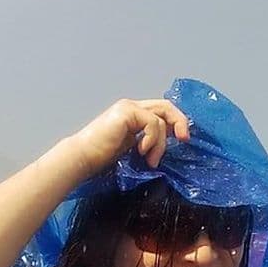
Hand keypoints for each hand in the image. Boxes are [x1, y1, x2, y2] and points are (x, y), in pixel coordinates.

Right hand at [72, 99, 189, 175]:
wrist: (83, 158)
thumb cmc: (103, 158)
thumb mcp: (134, 148)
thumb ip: (149, 140)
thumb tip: (172, 141)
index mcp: (133, 114)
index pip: (162, 111)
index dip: (176, 122)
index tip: (183, 140)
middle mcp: (131, 107)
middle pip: (166, 106)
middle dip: (180, 122)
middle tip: (184, 140)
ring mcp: (128, 107)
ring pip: (161, 118)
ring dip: (161, 144)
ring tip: (150, 161)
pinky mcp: (126, 112)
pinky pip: (152, 123)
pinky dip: (153, 140)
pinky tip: (142, 151)